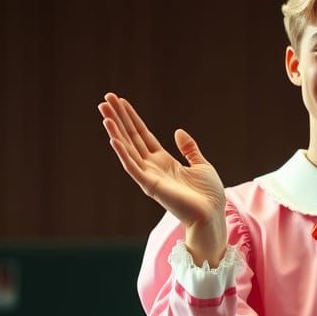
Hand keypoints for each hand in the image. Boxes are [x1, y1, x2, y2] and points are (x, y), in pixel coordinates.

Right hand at [99, 93, 225, 231]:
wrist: (212, 215)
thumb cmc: (209, 195)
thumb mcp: (201, 165)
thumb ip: (189, 149)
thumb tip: (178, 131)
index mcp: (164, 161)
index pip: (142, 135)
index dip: (131, 118)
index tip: (120, 101)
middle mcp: (153, 167)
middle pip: (131, 138)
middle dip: (118, 119)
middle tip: (105, 100)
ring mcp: (150, 176)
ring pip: (127, 149)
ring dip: (115, 131)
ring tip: (104, 113)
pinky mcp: (150, 186)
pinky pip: (132, 167)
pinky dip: (122, 153)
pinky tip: (113, 138)